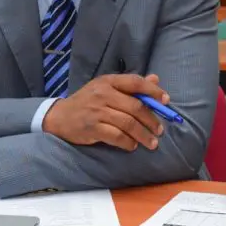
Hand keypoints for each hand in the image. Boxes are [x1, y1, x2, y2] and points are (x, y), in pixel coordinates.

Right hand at [43, 73, 168, 150]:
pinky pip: (116, 137)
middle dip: (152, 120)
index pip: (135, 82)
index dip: (153, 91)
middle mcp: (103, 94)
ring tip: (152, 143)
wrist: (59, 117)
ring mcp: (97, 111)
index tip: (166, 101)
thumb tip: (156, 79)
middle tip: (160, 130)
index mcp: (109, 81)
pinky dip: (128, 143)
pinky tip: (133, 146)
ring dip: (143, 135)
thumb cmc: (88, 101)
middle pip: (135, 107)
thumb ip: (131, 85)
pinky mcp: (92, 128)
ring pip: (128, 123)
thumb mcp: (107, 88)